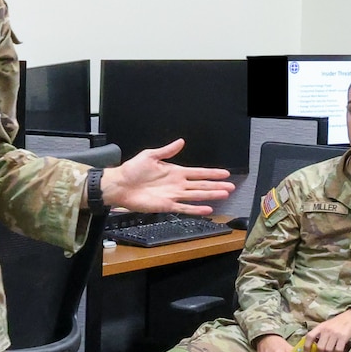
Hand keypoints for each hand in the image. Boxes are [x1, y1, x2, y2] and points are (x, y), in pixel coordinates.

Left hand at [100, 139, 235, 214]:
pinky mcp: (166, 205)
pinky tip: (207, 209)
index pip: (198, 172)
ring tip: (224, 195)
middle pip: (201, 185)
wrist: (120, 185)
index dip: (212, 173)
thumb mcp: (150, 155)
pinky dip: (196, 209)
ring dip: (211, 195)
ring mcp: (173, 195)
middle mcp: (177, 184)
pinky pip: (184, 208)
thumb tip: (181, 142)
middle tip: (231, 186)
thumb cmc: (132, 170)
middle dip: (216, 185)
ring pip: (197, 196)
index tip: (224, 173)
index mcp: (174, 171)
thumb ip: (167, 150)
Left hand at [307, 309, 350, 351]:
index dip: (306, 347)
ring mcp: (335, 334)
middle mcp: (326, 330)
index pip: (309, 337)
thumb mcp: (326, 325)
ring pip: (328, 350)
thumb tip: (313, 346)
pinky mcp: (343, 337)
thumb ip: (320, 334)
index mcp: (320, 327)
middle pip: (320, 347)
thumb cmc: (337, 323)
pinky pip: (338, 350)